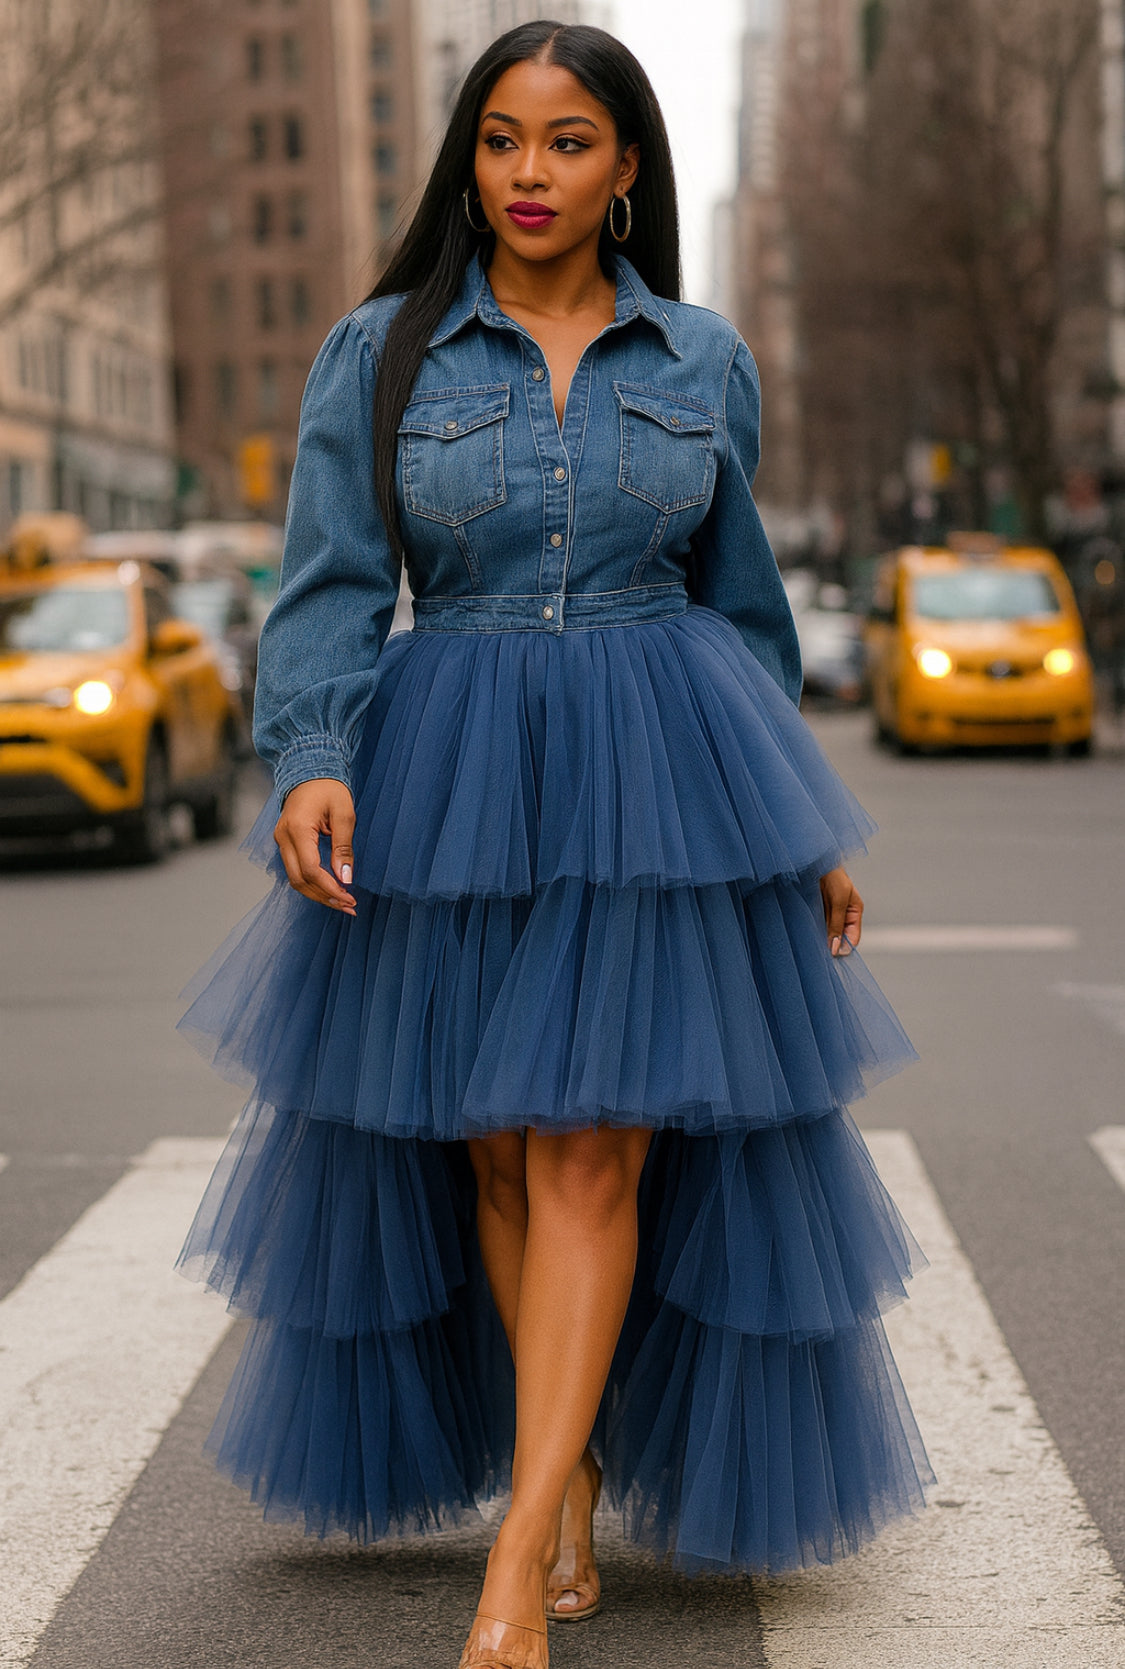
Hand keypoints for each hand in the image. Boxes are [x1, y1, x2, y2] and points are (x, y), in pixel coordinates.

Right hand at [274, 778, 356, 915]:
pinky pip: (295, 870)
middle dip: (324, 897)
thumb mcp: (344, 814)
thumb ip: (343, 847)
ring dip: (318, 893)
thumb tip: (345, 878)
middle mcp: (283, 837)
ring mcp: (280, 840)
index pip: (311, 870)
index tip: (350, 898)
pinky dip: (312, 883)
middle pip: (299, 880)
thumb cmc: (329, 788)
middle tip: (349, 907)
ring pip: (295, 879)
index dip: (330, 888)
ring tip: (342, 902)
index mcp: (297, 829)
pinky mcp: (284, 843)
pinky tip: (330, 888)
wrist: (309, 771)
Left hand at [819, 866, 861, 956]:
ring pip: (826, 933)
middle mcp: (841, 915)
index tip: (833, 956)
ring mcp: (827, 913)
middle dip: (831, 945)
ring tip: (812, 946)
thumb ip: (837, 924)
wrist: (813, 859)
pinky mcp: (814, 911)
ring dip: (820, 939)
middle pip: (839, 938)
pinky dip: (811, 931)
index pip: (853, 938)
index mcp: (854, 912)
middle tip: (820, 954)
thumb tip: (836, 948)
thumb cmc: (832, 875)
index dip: (844, 948)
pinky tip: (805, 935)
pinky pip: (814, 926)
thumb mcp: (838, 900)